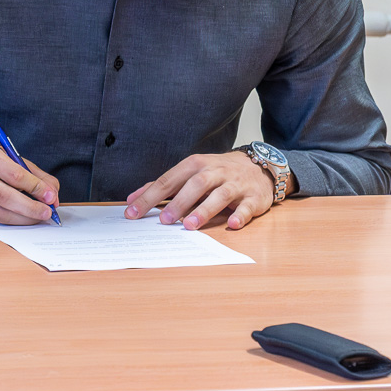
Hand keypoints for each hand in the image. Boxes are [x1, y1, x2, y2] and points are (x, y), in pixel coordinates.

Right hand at [0, 140, 59, 225]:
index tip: (50, 196)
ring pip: (0, 212)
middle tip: (47, 212)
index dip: (35, 187)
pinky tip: (24, 217)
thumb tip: (52, 196)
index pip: (13, 174)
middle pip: (5, 196)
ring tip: (39, 217)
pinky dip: (13, 221)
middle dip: (31, 207)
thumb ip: (37, 176)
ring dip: (24, 218)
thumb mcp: (13, 159)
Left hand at [124, 152, 286, 230]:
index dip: (149, 197)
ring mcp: (235, 184)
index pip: (168, 180)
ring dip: (204, 210)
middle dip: (178, 202)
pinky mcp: (253, 197)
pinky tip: (231, 224)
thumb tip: (132, 200)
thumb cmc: (216, 173)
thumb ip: (162, 186)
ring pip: (219, 195)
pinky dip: (239, 215)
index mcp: (195, 165)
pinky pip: (246, 206)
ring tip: (189, 225)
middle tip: (163, 220)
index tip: (132, 212)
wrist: (258, 166)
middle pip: (195, 185)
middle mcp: (215, 172)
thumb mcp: (189, 173)